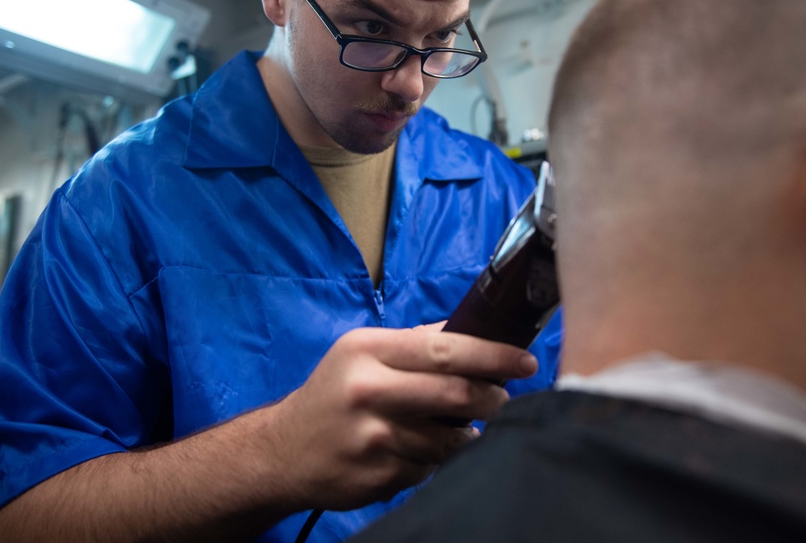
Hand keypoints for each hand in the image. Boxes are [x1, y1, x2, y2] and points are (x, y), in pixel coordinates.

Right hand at [261, 325, 537, 510]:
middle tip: (504, 399)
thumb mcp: (361, 355)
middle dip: (493, 398)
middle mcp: (367, 390)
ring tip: (460, 427)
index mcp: (367, 351)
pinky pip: (430, 467)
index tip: (524, 361)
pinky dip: (437, 460)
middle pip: (456, 393)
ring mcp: (373, 437)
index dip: (492, 355)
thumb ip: (414, 343)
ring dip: (467, 433)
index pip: (444, 348)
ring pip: (449, 437)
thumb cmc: (333, 394)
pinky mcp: (378, 475)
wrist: (281, 452)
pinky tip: (423, 451)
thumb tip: (472, 331)